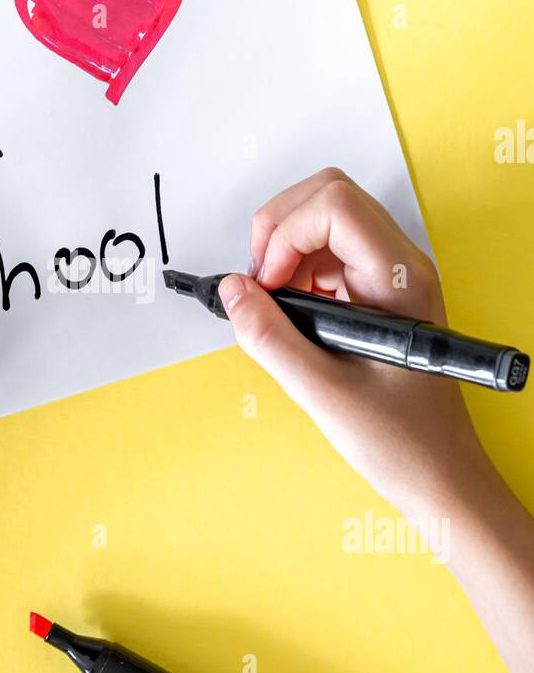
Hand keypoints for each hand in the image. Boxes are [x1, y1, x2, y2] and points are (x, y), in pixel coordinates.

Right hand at [219, 168, 533, 672]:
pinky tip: (291, 318)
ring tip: (273, 307)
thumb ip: (270, 338)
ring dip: (284, 251)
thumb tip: (232, 292)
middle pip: (328, 196)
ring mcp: (389, 277)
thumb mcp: (323, 393)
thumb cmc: (403, 442)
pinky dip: (295, 273)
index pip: (334, 205)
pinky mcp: (376, 294)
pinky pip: (327, 255)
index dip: (285, 234)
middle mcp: (401, 266)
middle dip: (278, 229)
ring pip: (324, 221)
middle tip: (259, 286)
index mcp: (401, 280)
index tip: (265, 285)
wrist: (441, 477)